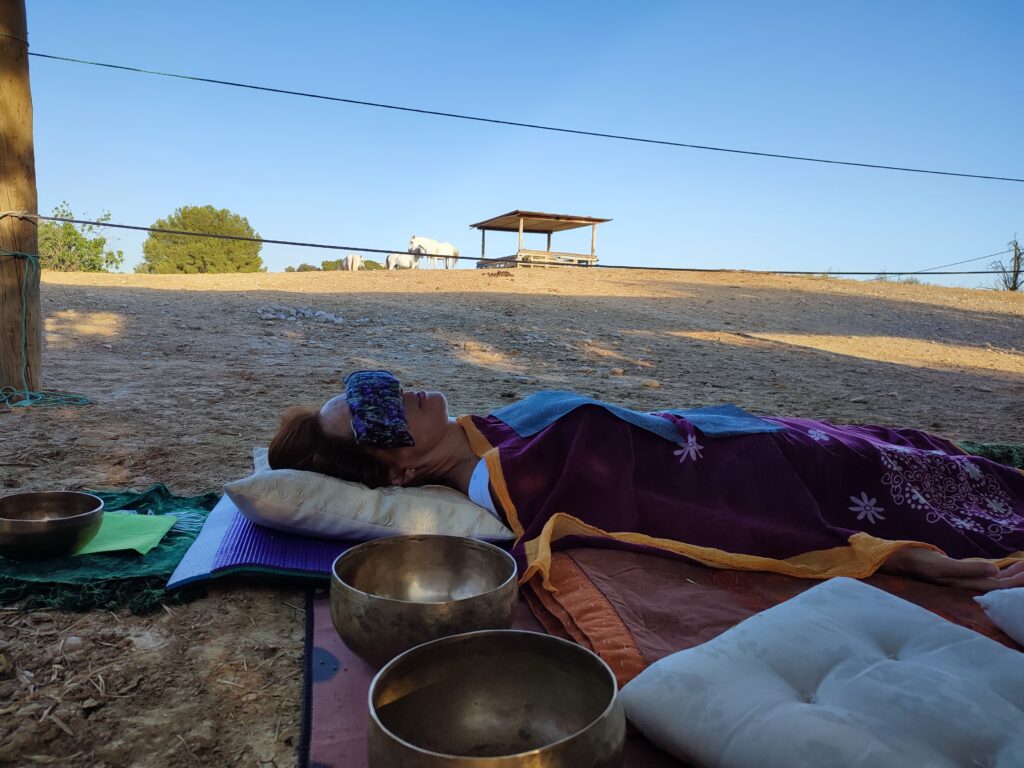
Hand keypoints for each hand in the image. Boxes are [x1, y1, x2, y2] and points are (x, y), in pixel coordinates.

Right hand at [881, 547, 1023, 591]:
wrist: (896, 561)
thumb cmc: (917, 562)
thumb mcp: (941, 566)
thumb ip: (967, 569)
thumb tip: (995, 570)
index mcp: (966, 585)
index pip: (1000, 587)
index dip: (1016, 582)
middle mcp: (967, 585)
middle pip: (1000, 585)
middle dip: (1017, 578)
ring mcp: (963, 579)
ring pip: (993, 580)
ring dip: (1010, 573)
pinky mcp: (957, 572)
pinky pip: (983, 573)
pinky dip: (996, 569)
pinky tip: (1003, 566)